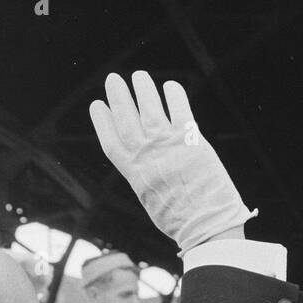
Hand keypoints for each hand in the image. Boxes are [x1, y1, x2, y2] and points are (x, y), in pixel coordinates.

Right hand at [89, 71, 254, 253]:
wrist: (205, 226)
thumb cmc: (180, 221)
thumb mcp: (152, 200)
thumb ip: (147, 177)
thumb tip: (146, 166)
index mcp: (133, 172)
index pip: (111, 142)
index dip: (102, 122)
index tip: (97, 105)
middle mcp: (146, 155)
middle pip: (126, 119)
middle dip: (118, 97)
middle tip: (112, 79)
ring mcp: (168, 145)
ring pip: (150, 108)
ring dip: (143, 89)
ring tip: (139, 76)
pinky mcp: (190, 140)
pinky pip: (180, 110)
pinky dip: (174, 95)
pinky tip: (170, 86)